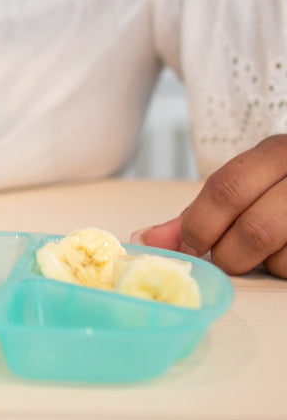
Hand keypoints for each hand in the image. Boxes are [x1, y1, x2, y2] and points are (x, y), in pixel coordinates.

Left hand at [136, 134, 286, 276]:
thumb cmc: (280, 186)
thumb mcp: (244, 184)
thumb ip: (198, 212)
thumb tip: (147, 242)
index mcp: (276, 152)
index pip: (227, 188)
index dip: (200, 225)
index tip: (188, 247)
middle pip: (255, 229)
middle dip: (228, 254)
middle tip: (221, 257)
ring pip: (282, 255)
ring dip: (259, 264)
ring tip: (258, 250)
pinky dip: (282, 268)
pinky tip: (283, 252)